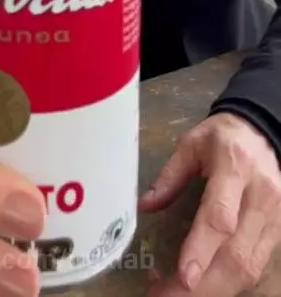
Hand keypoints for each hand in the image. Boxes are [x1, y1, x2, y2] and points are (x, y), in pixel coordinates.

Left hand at [139, 112, 280, 296]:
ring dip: (213, 290)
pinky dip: (229, 284)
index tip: (184, 276)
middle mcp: (260, 196)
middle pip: (236, 253)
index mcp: (234, 166)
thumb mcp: (190, 144)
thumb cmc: (221, 138)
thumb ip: (169, 176)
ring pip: (248, 267)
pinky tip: (204, 287)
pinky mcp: (278, 231)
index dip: (202, 249)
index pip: (220, 216)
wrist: (261, 132)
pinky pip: (255, 266)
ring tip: (177, 295)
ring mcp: (274, 217)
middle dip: (201, 285)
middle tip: (164, 296)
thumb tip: (145, 205)